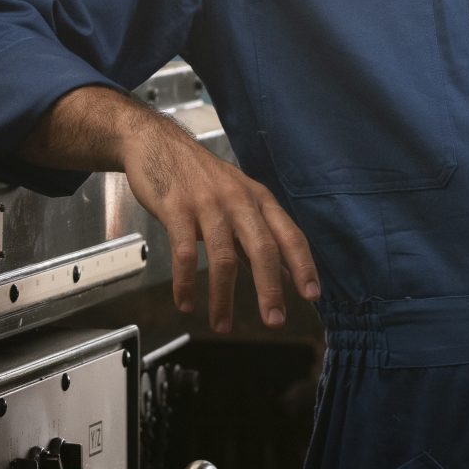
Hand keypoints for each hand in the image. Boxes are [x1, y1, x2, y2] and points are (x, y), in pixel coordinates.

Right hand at [120, 113, 319, 329]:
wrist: (157, 143)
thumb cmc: (200, 176)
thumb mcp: (236, 198)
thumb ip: (255, 235)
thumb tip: (282, 274)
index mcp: (258, 199)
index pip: (289, 235)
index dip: (303, 265)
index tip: (312, 295)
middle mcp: (238, 200)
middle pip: (262, 248)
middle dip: (270, 289)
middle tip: (274, 320)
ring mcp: (207, 204)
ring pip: (223, 257)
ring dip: (223, 297)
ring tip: (221, 325)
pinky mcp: (176, 209)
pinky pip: (183, 253)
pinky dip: (185, 284)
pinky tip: (186, 303)